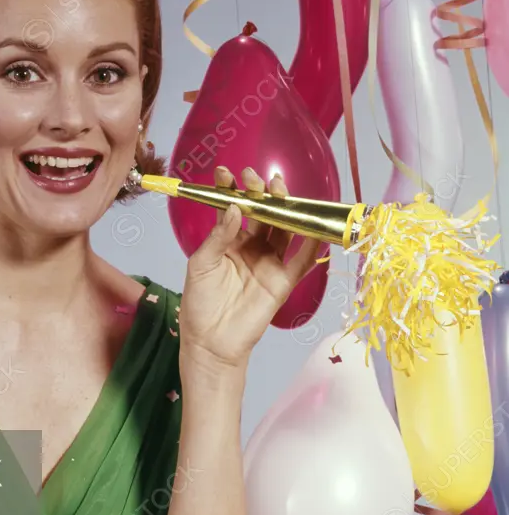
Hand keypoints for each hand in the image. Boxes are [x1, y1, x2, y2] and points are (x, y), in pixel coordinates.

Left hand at [179, 166, 320, 371]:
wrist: (211, 342)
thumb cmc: (200, 302)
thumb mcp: (202, 264)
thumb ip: (219, 236)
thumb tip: (233, 208)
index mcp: (228, 240)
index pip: (232, 208)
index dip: (230, 189)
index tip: (225, 172)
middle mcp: (251, 246)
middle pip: (262, 214)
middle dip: (260, 193)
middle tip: (255, 177)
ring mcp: (269, 262)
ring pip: (282, 230)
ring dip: (284, 209)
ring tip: (280, 190)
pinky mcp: (283, 281)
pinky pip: (301, 261)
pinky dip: (312, 245)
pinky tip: (315, 227)